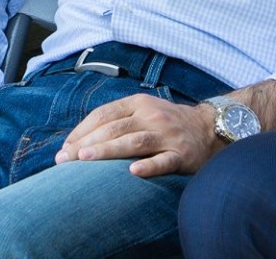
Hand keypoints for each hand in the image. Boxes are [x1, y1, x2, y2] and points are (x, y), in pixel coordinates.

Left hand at [54, 94, 223, 177]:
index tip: (65, 149)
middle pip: (114, 128)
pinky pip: (164, 160)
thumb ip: (117, 120)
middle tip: (65, 160)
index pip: (103, 114)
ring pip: (134, 142)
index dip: (82, 131)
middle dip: (86, 144)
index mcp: (138, 103)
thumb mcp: (143, 111)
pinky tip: (133, 172)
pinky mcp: (182, 154)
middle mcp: (151, 116)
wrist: (210, 128)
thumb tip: (80, 141)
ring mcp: (167, 134)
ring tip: (86, 160)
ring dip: (108, 150)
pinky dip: (149, 166)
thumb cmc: (167, 123)